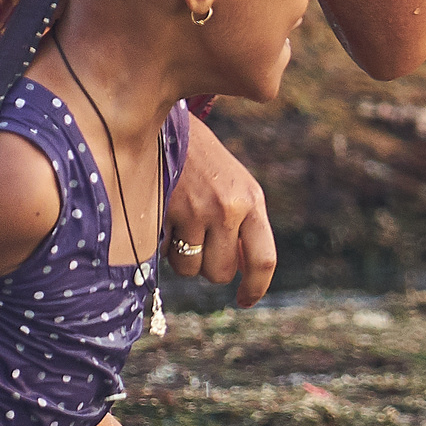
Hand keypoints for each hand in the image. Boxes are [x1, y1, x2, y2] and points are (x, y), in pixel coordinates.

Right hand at [169, 116, 278, 306]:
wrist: (165, 124)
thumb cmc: (203, 163)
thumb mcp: (236, 188)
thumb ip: (244, 228)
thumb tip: (245, 274)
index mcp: (253, 202)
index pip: (263, 260)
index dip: (255, 288)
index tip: (244, 300)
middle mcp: (229, 207)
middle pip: (220, 272)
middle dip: (209, 268)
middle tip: (200, 244)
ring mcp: (195, 209)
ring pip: (189, 267)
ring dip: (182, 258)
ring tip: (180, 227)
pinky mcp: (164, 209)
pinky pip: (164, 252)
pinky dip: (162, 245)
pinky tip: (164, 218)